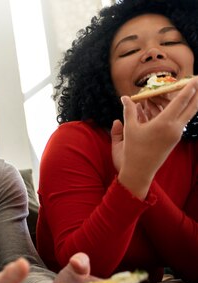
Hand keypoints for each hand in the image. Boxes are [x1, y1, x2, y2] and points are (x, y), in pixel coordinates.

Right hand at [114, 78, 197, 198]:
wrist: (139, 172)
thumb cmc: (132, 151)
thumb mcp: (129, 129)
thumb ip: (129, 111)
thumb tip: (125, 97)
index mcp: (164, 123)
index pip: (181, 101)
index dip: (190, 88)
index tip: (197, 78)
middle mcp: (174, 128)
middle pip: (192, 107)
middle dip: (197, 93)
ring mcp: (176, 134)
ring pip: (187, 114)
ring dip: (187, 101)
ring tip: (185, 91)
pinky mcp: (174, 139)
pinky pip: (179, 120)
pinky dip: (177, 111)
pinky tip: (171, 106)